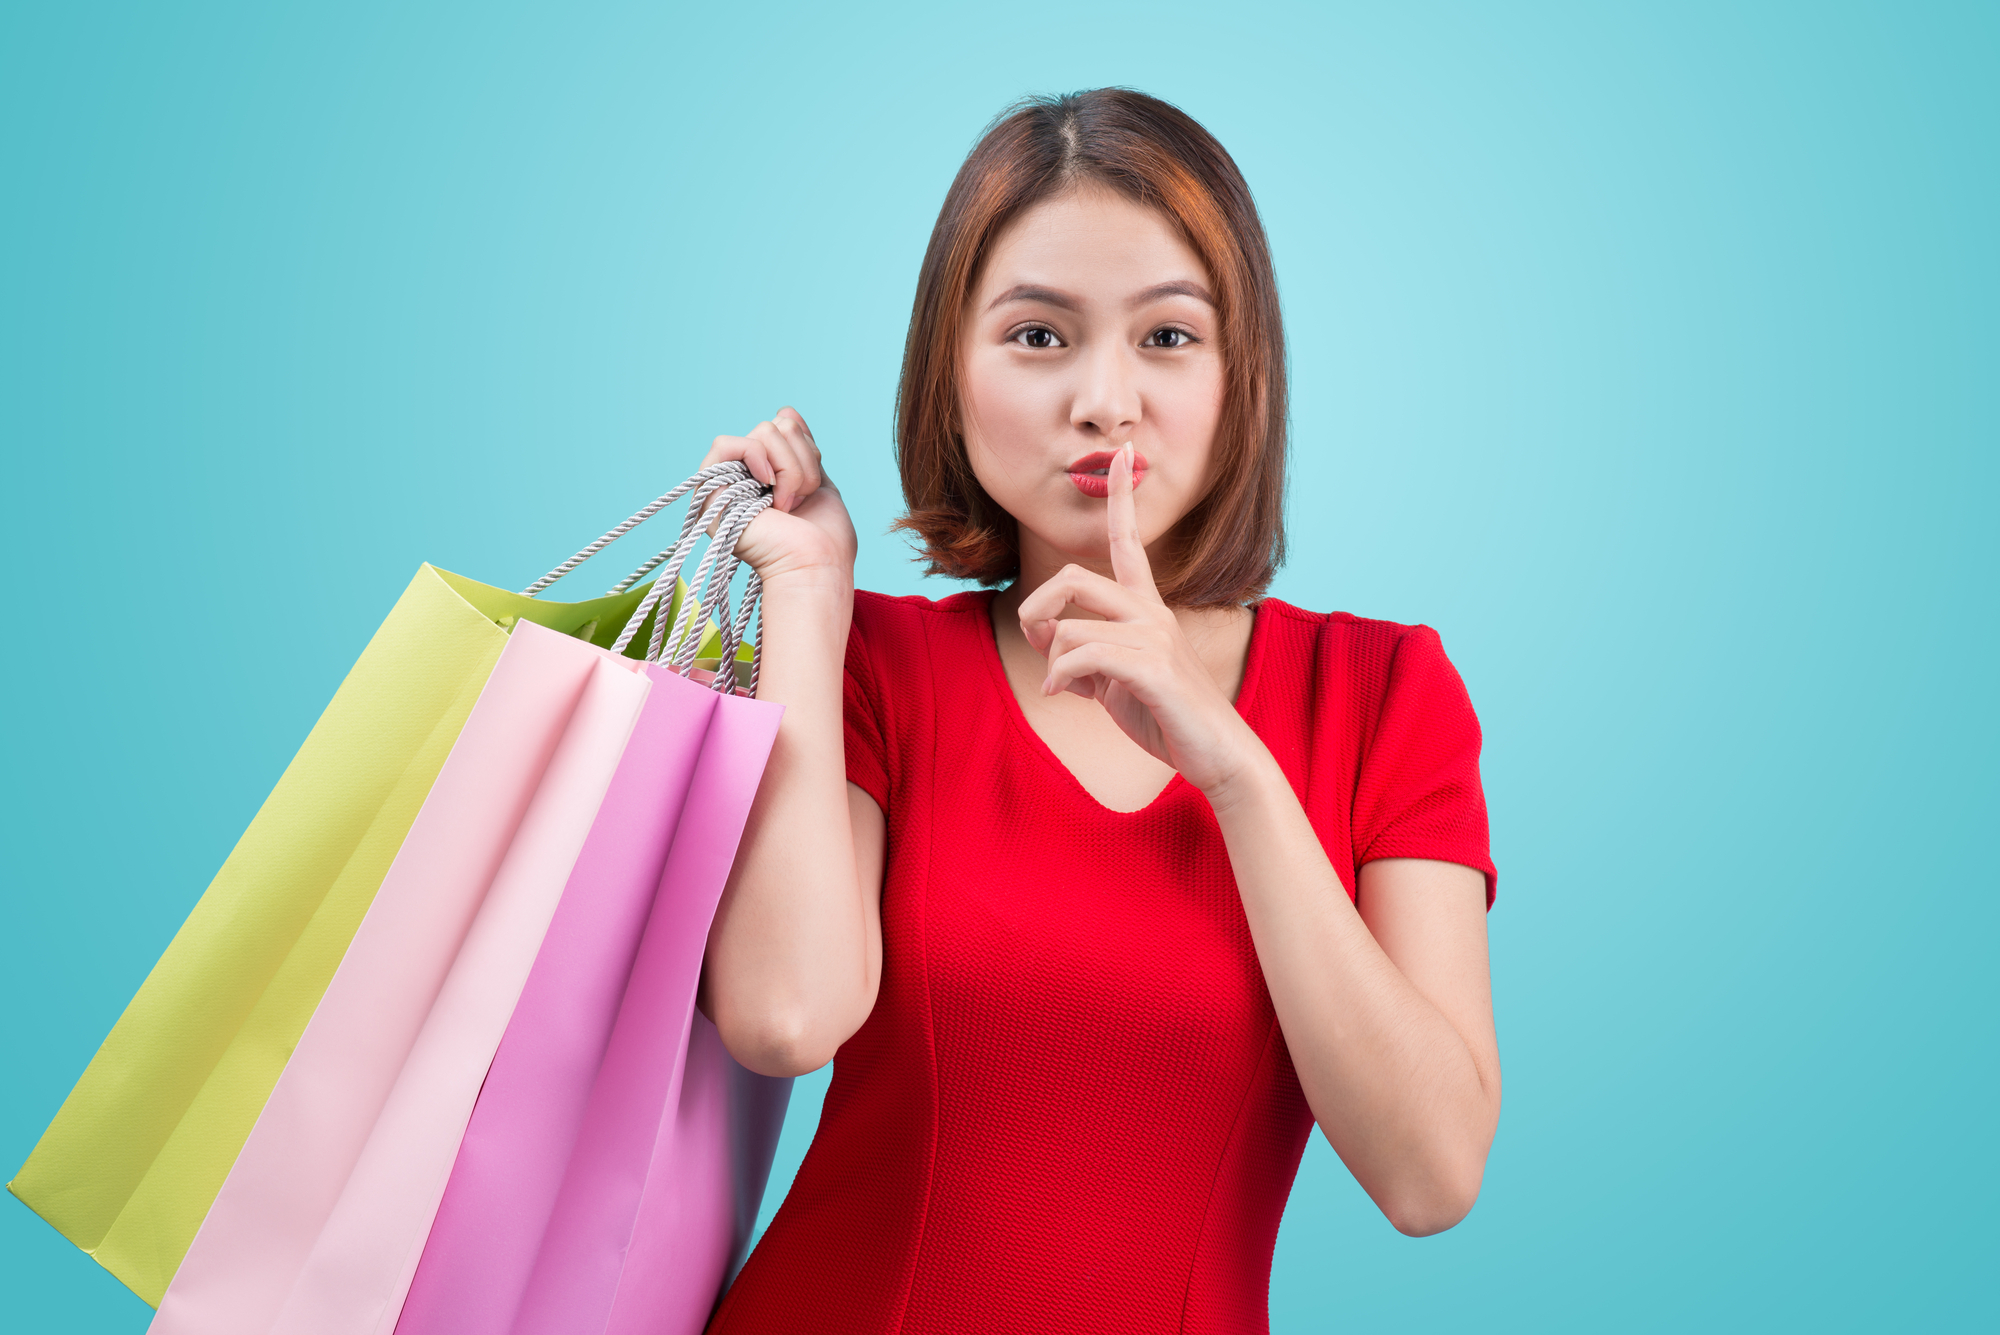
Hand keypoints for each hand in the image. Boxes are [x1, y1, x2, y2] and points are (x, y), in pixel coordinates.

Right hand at [701, 407, 856, 583]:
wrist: (816, 568)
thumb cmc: (825, 542)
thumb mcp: (819, 483)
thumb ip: (803, 450)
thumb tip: (785, 410)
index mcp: (768, 475)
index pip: (785, 426)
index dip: (807, 449)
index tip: (812, 486)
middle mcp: (744, 476)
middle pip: (776, 425)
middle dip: (802, 461)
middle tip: (800, 500)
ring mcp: (727, 483)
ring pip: (763, 431)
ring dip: (790, 469)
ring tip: (788, 505)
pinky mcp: (711, 492)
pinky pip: (728, 443)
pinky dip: (757, 459)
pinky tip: (767, 487)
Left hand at [1015, 443, 1263, 796]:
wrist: (1219, 755)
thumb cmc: (1168, 717)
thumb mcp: (1116, 682)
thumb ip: (1085, 656)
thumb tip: (1050, 646)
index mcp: (1147, 608)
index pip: (1128, 541)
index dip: (1121, 497)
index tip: (1123, 451)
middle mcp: (1152, 613)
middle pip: (1072, 577)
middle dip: (1037, 607)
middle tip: (1035, 641)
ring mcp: (1154, 638)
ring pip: (1069, 626)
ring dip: (1051, 659)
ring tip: (1061, 686)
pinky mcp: (1152, 668)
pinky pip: (1081, 654)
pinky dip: (1060, 675)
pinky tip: (1061, 695)